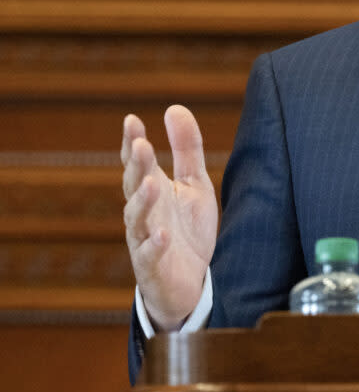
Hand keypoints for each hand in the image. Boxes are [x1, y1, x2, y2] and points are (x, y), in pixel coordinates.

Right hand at [122, 105, 217, 331]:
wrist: (190, 283)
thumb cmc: (187, 229)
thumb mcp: (194, 184)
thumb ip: (186, 149)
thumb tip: (174, 108)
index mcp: (152, 191)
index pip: (137, 163)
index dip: (131, 142)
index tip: (131, 120)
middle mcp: (143, 213)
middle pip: (134, 186)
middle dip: (136, 166)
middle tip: (139, 143)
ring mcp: (144, 240)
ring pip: (136, 219)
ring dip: (142, 201)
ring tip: (151, 182)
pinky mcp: (153, 268)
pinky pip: (149, 256)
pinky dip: (153, 245)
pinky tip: (162, 234)